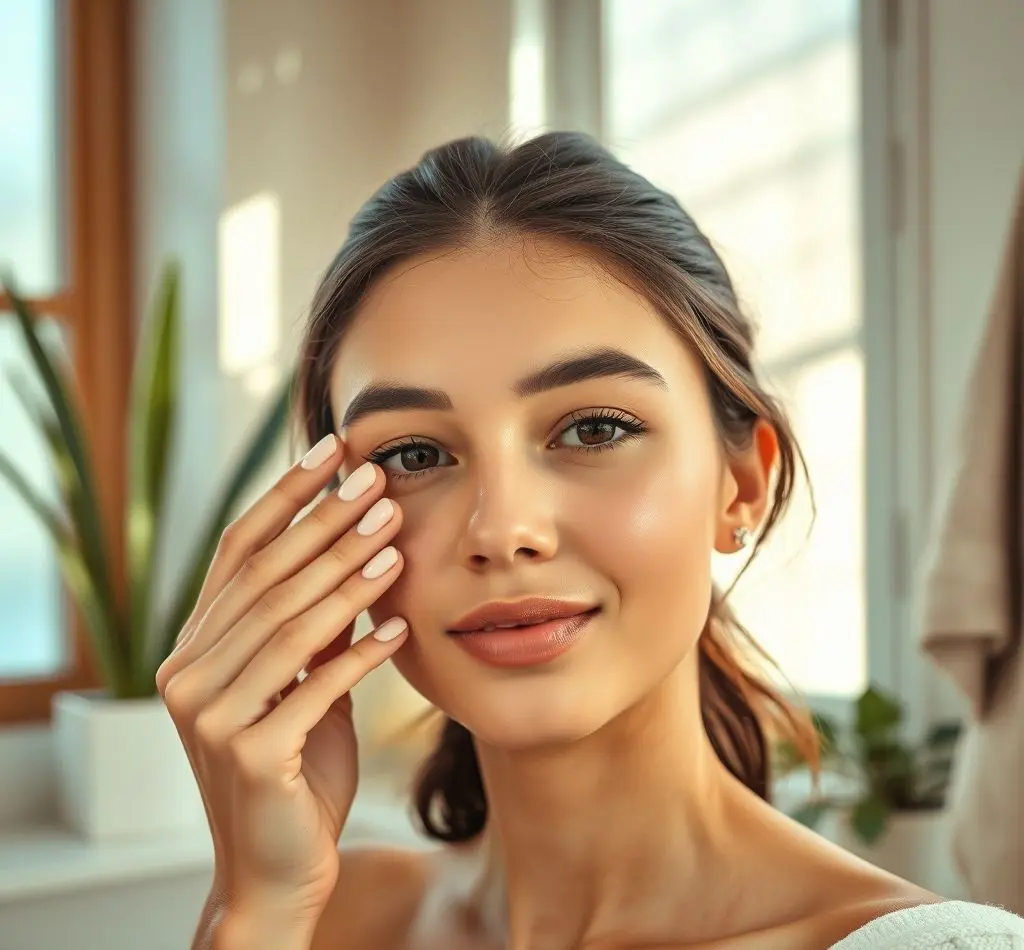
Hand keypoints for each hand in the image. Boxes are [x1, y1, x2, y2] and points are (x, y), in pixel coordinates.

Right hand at [156, 434, 406, 921]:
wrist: (276, 866)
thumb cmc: (295, 767)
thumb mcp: (304, 683)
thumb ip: (316, 624)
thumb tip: (358, 545)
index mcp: (195, 647)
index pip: (240, 550)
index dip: (288, 495)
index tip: (334, 449)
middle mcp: (188, 674)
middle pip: (268, 578)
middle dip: (329, 525)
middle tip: (378, 483)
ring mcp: (211, 715)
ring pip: (291, 624)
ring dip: (349, 577)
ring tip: (396, 537)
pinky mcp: (250, 754)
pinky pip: (316, 687)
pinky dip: (361, 653)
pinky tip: (401, 624)